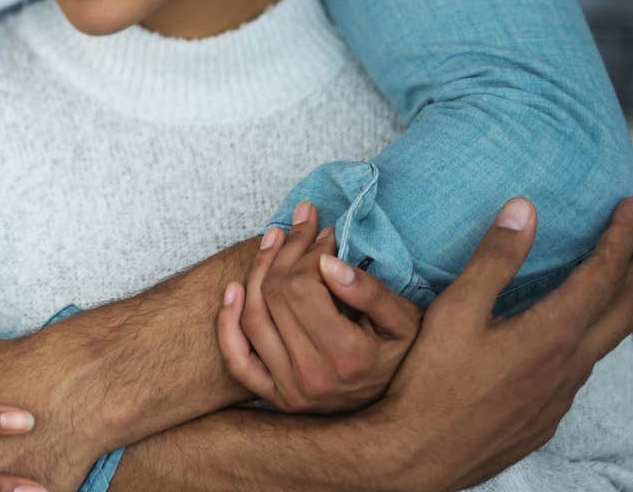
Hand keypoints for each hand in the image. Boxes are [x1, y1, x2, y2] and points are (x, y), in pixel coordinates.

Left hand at [217, 201, 420, 412]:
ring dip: (257, 271)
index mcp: (348, 358)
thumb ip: (370, 291)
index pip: (304, 288)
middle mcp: (312, 378)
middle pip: (275, 297)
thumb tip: (327, 262)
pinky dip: (228, 324)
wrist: (396, 405)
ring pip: (254, 318)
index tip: (326, 233)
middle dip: (286, 252)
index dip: (309, 251)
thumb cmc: (403, 353)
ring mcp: (289, 391)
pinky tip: (233, 288)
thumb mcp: (404, 320)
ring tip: (274, 239)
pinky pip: (237, 360)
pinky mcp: (274, 397)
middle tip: (301, 226)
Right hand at [366, 197, 632, 491]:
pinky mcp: (546, 417)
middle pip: (625, 310)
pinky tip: (569, 338)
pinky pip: (581, 370)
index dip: (620, 236)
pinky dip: (591, 339)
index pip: (602, 274)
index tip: (630, 206)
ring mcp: (561, 396)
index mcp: (552, 334)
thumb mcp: (456, 310)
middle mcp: (569, 366)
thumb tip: (524, 210)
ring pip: (605, 343)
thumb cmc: (431, 382)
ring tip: (616, 283)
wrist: (421, 454)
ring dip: (619, 304)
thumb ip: (494, 259)